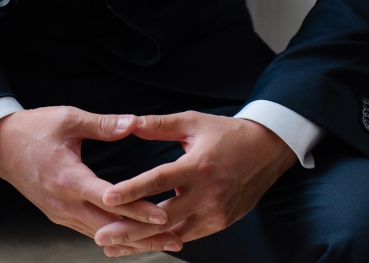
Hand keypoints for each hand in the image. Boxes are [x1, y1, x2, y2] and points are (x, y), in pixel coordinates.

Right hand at [0, 108, 180, 254]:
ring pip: (100, 234)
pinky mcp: (57, 214)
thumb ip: (102, 124)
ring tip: (161, 241)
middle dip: (144, 236)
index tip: (165, 216)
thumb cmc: (30, 128)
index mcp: (68, 178)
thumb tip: (134, 123)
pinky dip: (112, 235)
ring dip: (131, 239)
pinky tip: (131, 236)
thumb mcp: (67, 118)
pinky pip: (89, 230)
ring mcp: (59, 212)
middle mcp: (64, 202)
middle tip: (175, 238)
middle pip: (110, 228)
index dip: (139, 210)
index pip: (111, 201)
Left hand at [96, 112, 298, 253]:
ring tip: (113, 247)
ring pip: (173, 234)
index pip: (159, 181)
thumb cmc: (226, 134)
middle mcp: (207, 195)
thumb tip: (129, 123)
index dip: (132, 190)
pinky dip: (164, 241)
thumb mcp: (193, 122)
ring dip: (143, 242)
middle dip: (130, 230)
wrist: (267, 152)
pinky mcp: (220, 223)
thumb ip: (159, 125)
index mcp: (197, 167)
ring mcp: (215, 213)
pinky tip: (141, 245)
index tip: (106, 198)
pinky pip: (188, 236)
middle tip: (101, 236)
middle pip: (163, 218)